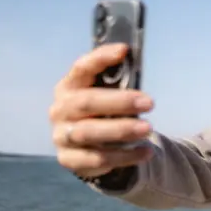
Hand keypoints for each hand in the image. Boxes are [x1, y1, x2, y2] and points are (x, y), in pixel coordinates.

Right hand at [49, 43, 154, 177]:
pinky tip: (145, 152)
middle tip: (149, 102)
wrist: (91, 150)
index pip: (82, 68)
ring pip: (89, 132)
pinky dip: (124, 156)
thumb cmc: (104, 114)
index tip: (125, 50)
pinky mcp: (69, 159)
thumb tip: (134, 62)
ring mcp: (61, 135)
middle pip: (87, 102)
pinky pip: (97, 159)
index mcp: (69, 87)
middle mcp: (61, 109)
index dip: (101, 58)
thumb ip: (119, 84)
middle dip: (120, 102)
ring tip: (148, 128)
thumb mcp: (110, 96)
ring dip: (121, 129)